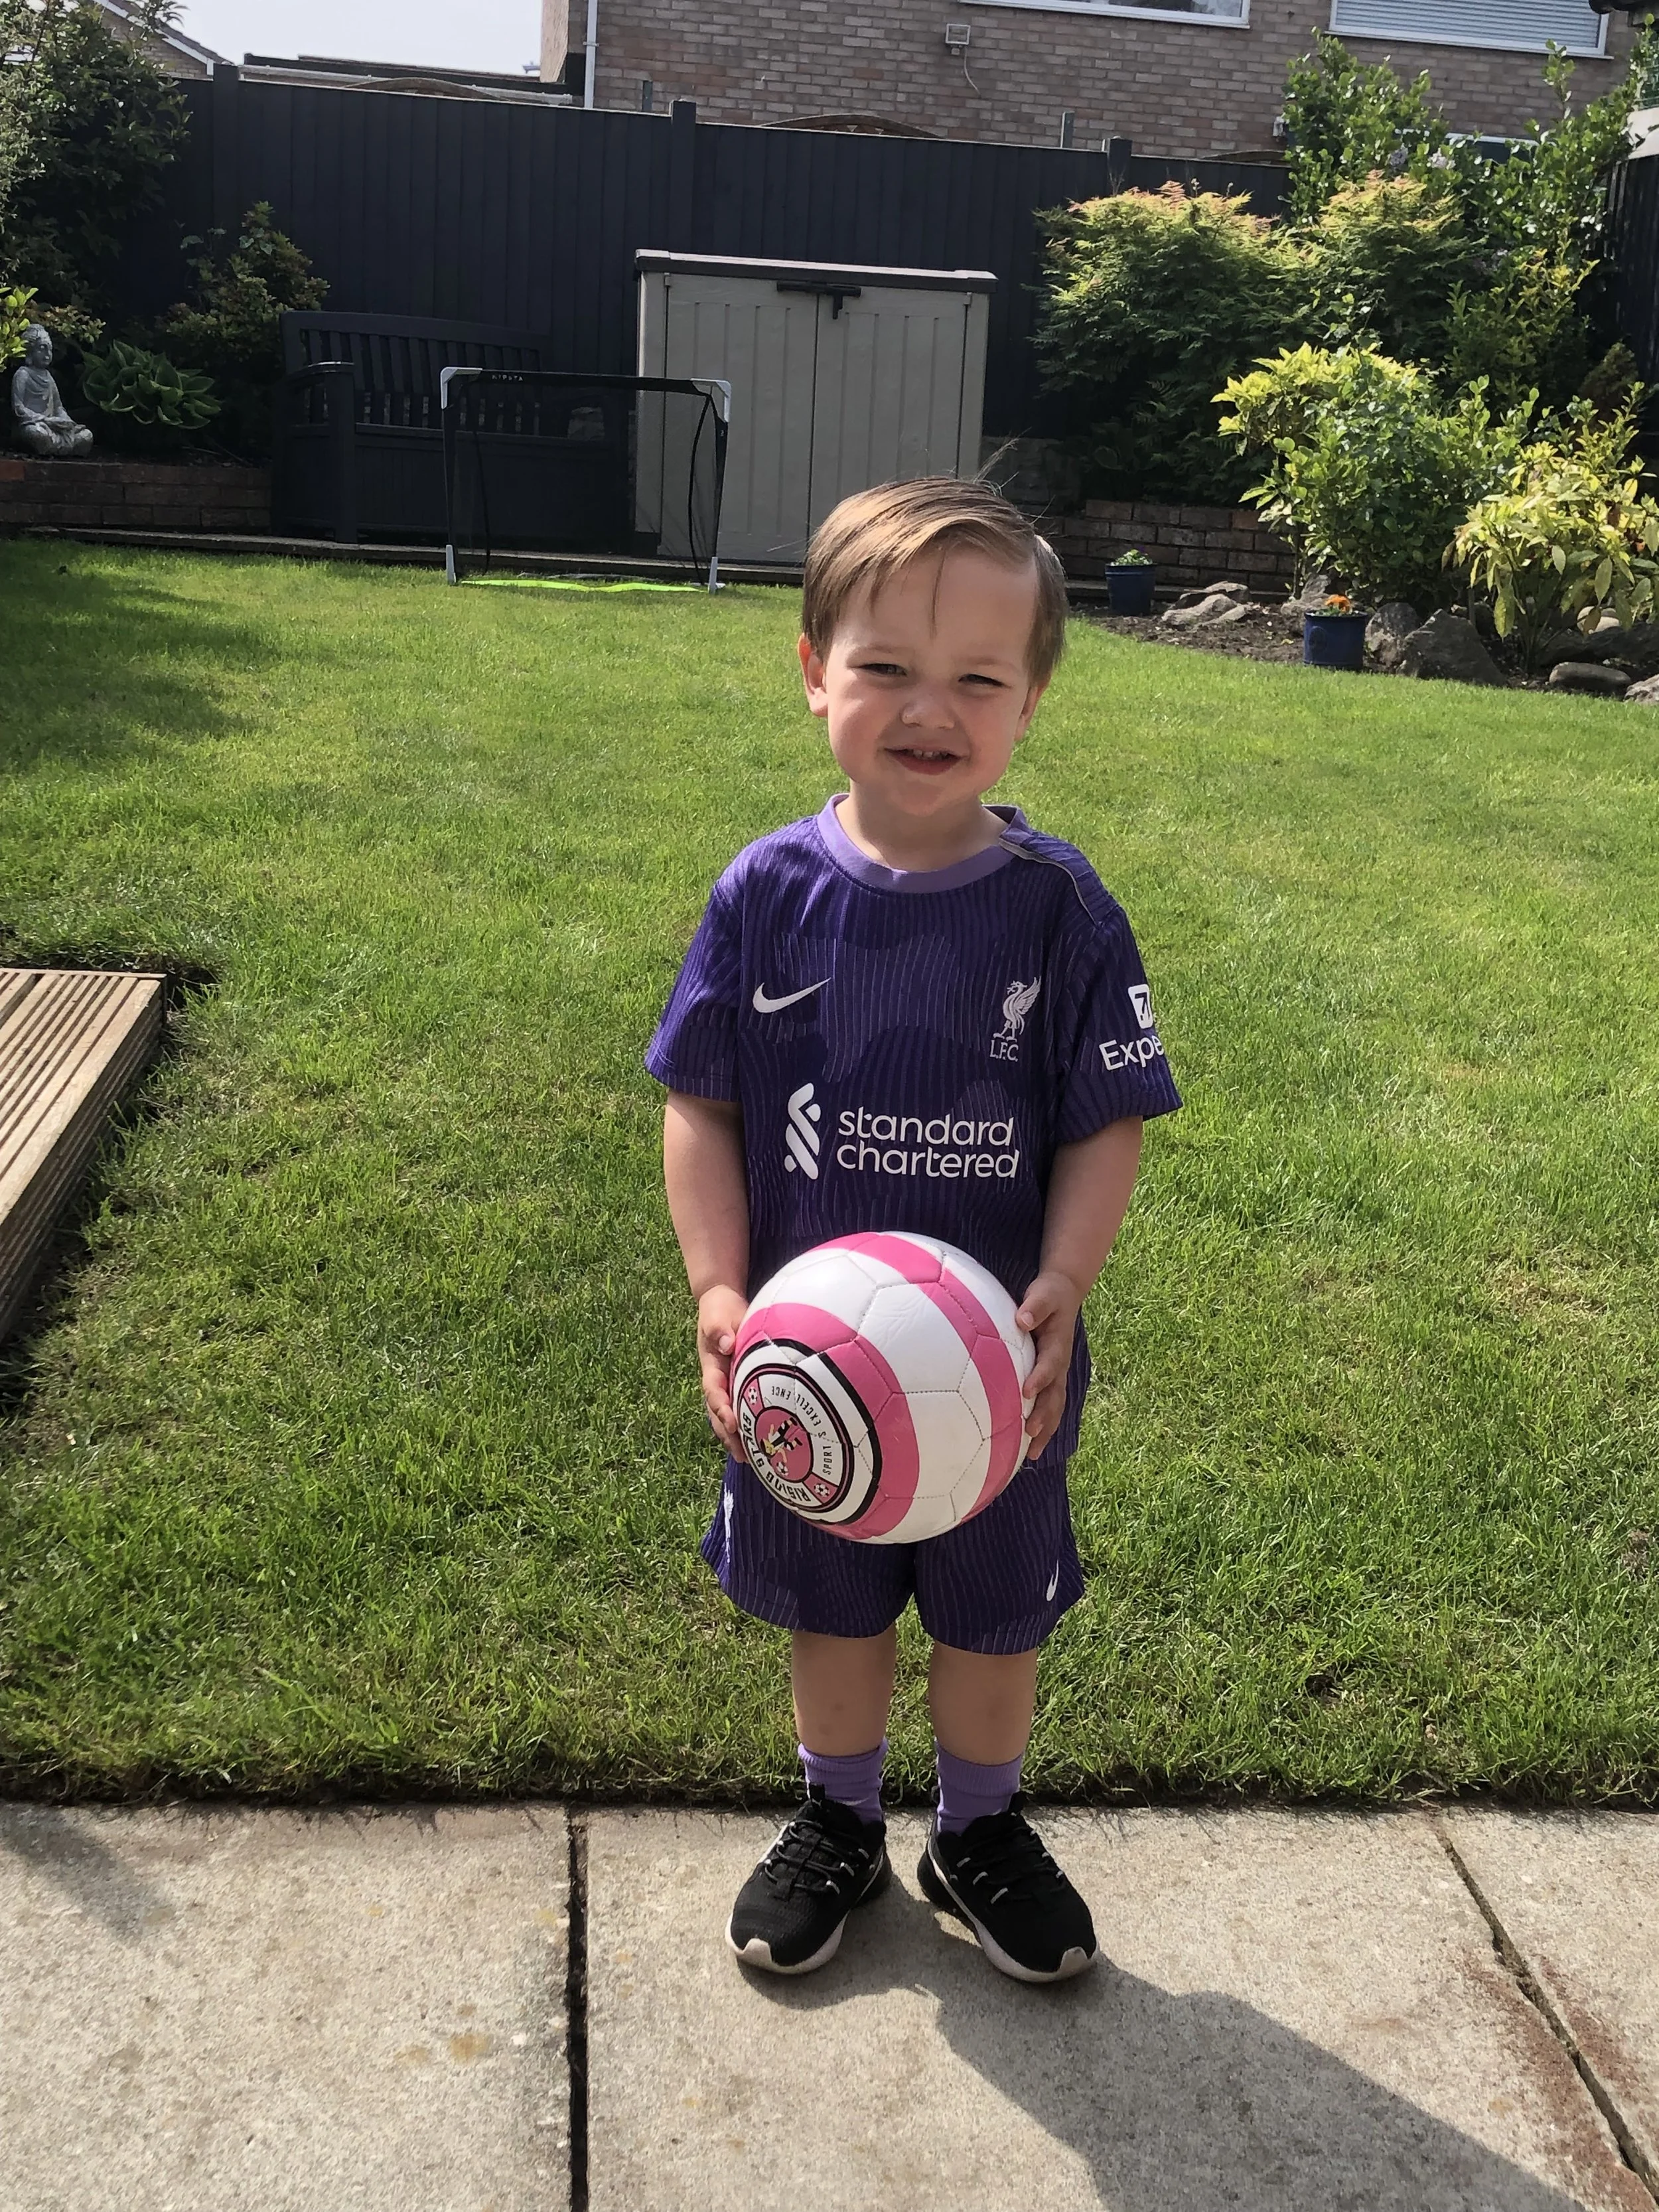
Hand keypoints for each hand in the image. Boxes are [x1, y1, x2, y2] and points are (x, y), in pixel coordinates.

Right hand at [696, 1284, 748, 1450]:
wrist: (721, 1302)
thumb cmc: (720, 1308)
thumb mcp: (718, 1314)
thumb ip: (720, 1328)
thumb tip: (727, 1344)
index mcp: (711, 1365)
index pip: (714, 1391)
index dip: (722, 1409)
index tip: (732, 1423)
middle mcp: (717, 1379)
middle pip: (718, 1412)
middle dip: (728, 1435)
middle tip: (743, 1455)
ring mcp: (726, 1383)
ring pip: (727, 1415)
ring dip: (735, 1437)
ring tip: (749, 1460)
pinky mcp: (738, 1383)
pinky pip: (740, 1407)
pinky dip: (746, 1425)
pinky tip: (759, 1443)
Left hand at [1015, 1270, 1082, 1458]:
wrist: (1064, 1295)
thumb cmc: (1049, 1295)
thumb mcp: (1043, 1294)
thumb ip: (1035, 1307)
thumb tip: (1023, 1319)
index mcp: (1057, 1345)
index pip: (1050, 1365)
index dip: (1040, 1378)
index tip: (1026, 1392)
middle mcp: (1060, 1364)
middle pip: (1056, 1395)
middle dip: (1044, 1416)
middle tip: (1030, 1433)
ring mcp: (1058, 1374)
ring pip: (1055, 1407)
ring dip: (1045, 1429)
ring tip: (1032, 1454)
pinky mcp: (1052, 1380)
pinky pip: (1049, 1407)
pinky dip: (1043, 1427)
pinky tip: (1028, 1448)